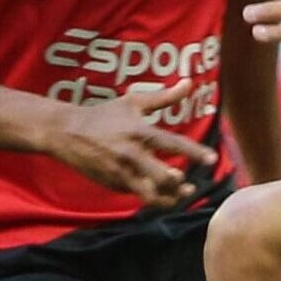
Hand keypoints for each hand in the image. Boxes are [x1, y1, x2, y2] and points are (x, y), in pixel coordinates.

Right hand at [43, 81, 218, 205]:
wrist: (67, 133)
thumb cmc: (104, 115)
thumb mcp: (133, 102)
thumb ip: (164, 97)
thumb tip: (189, 82)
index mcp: (139, 132)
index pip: (172, 143)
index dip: (194, 152)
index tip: (212, 159)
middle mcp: (131, 154)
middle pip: (163, 177)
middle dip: (179, 184)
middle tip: (190, 184)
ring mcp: (121, 172)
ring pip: (150, 195)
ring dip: (168, 198)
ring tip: (179, 194)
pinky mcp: (113, 184)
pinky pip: (137, 195)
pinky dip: (150, 196)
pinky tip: (160, 192)